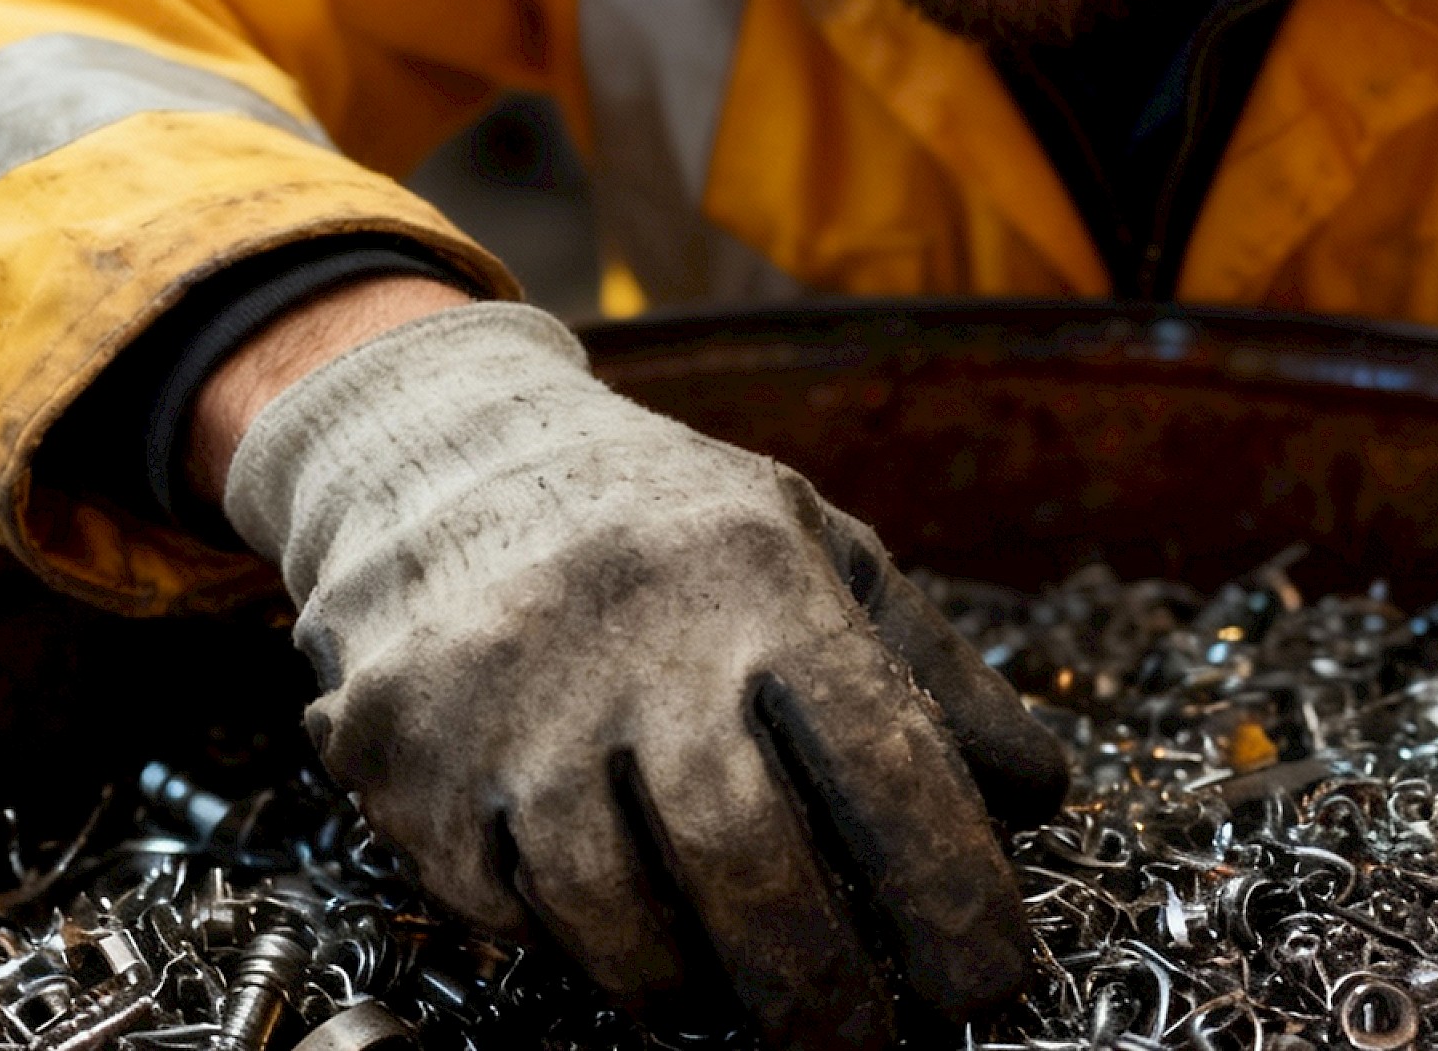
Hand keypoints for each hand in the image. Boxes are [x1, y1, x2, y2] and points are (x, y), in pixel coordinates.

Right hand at [214, 301, 1069, 1044]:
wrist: (437, 446)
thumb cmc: (661, 518)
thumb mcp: (814, 543)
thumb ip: (928, 669)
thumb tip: (1036, 795)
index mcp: (758, 579)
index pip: (883, 759)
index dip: (949, 891)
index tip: (987, 981)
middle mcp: (632, 638)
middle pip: (746, 862)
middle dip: (819, 987)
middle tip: (860, 1043)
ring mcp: (504, 701)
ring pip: (612, 910)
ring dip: (686, 986)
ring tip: (730, 1003)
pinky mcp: (402, 753)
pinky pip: (501, 907)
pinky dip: (568, 944)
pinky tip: (612, 929)